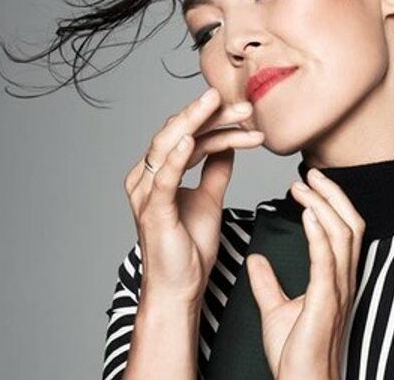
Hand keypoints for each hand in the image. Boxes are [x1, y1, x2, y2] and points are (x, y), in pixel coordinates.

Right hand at [123, 86, 263, 304]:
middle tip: (243, 105)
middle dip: (212, 115)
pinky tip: (192, 138)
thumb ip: (215, 170)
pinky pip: (163, 177)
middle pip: (180, 132)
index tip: (247, 113)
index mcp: (159, 172)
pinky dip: (176, 156)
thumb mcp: (210, 199)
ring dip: (198, 123)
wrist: (180, 288)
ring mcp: (146, 192)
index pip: (190, 135)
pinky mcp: (152, 210)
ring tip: (221, 105)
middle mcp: (147, 176)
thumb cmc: (189, 247)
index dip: (218, 121)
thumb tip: (228, 144)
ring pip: (169, 144)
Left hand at [246, 168, 365, 379]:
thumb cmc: (294, 353)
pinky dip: (319, 233)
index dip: (330, 201)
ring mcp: (338, 288)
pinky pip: (328, 259)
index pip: (343, 228)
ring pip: (343, 234)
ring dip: (324, 205)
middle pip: (350, 222)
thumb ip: (268, 283)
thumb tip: (255, 260)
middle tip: (309, 173)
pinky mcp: (326, 300)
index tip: (308, 182)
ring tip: (302, 186)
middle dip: (332, 194)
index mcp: (335, 278)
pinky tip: (308, 213)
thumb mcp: (276, 310)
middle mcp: (343, 278)